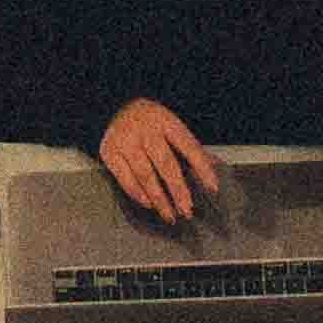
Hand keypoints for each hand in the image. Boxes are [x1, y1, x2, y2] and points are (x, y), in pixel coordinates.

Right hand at [99, 95, 215, 225]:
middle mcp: (145, 129)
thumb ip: (188, 147)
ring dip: (160, 199)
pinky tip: (150, 204)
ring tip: (170, 215)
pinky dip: (139, 194)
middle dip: (179, 190)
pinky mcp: (110, 152)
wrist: (113, 107)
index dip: (202, 167)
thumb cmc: (148, 121)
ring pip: (146, 175)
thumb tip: (209, 171)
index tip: (213, 187)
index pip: (188, 145)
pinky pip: (126, 179)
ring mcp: (126, 141)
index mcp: (165, 120)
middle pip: (166, 164)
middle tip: (187, 210)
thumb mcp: (169, 124)